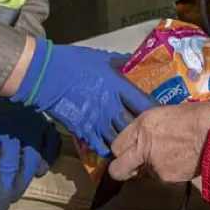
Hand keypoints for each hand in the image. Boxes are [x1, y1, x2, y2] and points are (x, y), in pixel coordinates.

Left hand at [0, 98, 60, 209]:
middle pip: (5, 169)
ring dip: (21, 183)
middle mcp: (10, 132)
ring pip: (28, 163)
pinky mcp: (44, 123)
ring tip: (14, 198)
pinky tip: (41, 172)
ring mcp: (31, 128)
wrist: (12, 70)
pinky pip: (50, 145)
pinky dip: (47, 160)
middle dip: (1, 193)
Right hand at [13, 41, 154, 157]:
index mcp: (118, 87)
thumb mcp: (101, 57)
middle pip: (134, 124)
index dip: (154, 109)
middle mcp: (111, 106)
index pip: (143, 102)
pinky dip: (108, 149)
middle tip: (151, 134)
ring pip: (119, 138)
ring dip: (127, 143)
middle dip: (144, 130)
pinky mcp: (83, 130)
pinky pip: (100, 146)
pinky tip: (113, 151)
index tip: (161, 114)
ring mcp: (97, 121)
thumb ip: (119, 62)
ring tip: (135, 146)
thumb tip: (132, 60)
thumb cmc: (74, 63)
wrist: (47, 76)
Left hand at [108, 103, 209, 182]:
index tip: (129, 151)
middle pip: (117, 169)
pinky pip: (163, 176)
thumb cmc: (199, 117)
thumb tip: (149, 134)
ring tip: (176, 155)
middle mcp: (143, 145)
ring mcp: (153, 164)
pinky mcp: (166, 177)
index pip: (117, 145)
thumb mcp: (168, 113)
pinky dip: (171, 170)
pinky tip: (184, 160)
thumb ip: (152, 127)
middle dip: (122, 169)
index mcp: (142, 125)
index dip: (122, 150)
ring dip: (155, 166)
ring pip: (145, 172)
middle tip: (134, 167)